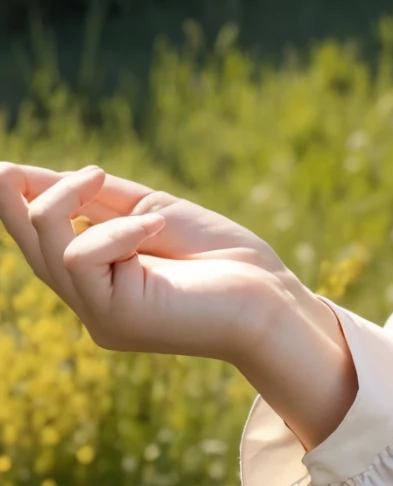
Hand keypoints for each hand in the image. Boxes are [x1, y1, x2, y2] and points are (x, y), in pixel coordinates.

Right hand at [0, 162, 357, 448]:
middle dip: (21, 199)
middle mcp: (90, 299)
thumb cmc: (224, 259)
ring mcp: (98, 313)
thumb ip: (98, 200)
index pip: (43, 237)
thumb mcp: (151, 214)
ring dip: (69, 200)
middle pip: (33, 242)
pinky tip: (149, 227)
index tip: (5, 170)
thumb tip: (34, 175)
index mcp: (100, 276)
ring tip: (104, 181)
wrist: (272, 298)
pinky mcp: (113, 317)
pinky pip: (81, 258)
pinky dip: (112, 232)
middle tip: (7, 168)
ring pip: (47, 246)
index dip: (20, 201)